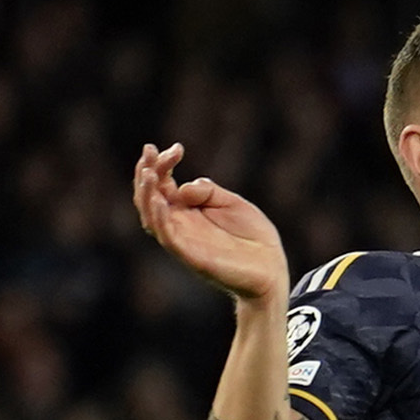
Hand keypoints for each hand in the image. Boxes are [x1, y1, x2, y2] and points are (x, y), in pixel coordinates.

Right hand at [132, 144, 288, 305]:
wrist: (272, 270)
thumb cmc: (254, 238)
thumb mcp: (233, 204)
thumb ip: (208, 192)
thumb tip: (183, 187)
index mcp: (188, 211)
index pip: (163, 185)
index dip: (162, 164)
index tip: (177, 148)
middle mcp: (180, 225)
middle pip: (150, 198)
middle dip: (147, 173)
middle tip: (150, 150)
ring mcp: (183, 241)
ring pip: (151, 218)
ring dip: (146, 195)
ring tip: (149, 173)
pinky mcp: (191, 257)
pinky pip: (168, 238)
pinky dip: (160, 219)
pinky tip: (160, 201)